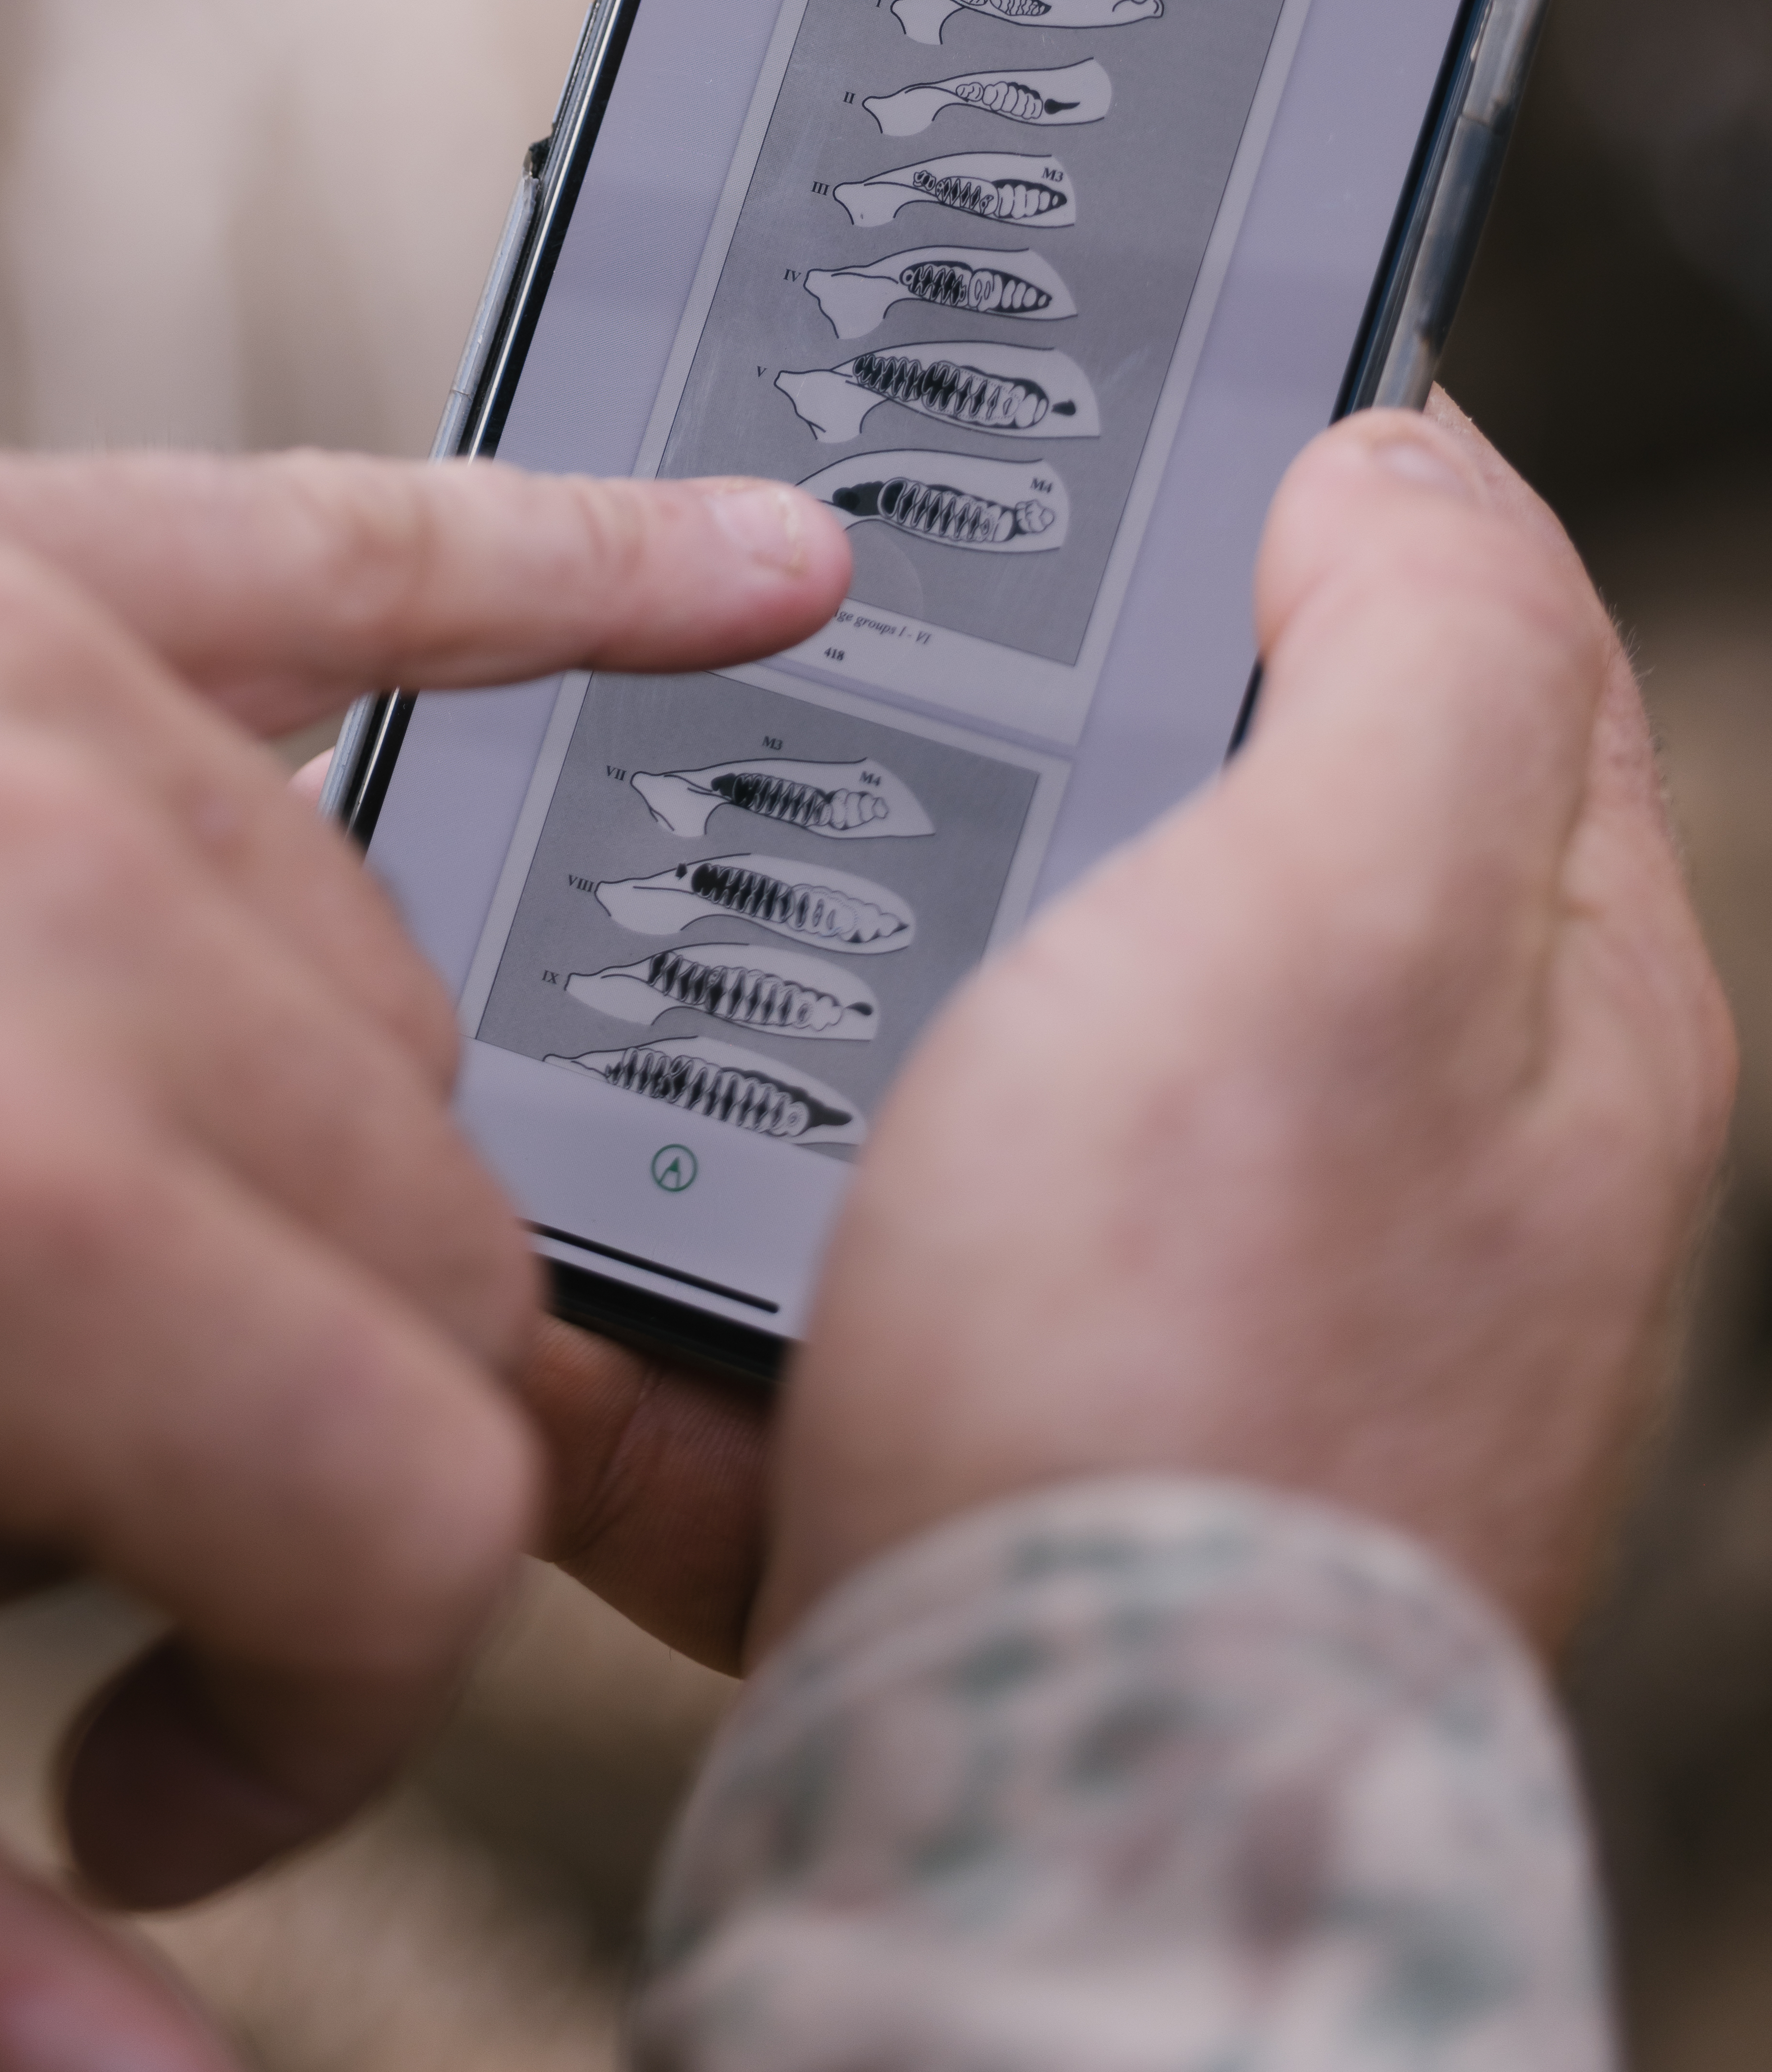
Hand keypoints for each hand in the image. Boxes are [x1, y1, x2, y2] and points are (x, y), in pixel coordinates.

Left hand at [0, 430, 845, 2071]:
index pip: (411, 1525)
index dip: (298, 1718)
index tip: (109, 1782)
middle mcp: (82, 925)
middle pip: (435, 1264)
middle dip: (280, 1468)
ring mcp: (44, 697)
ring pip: (387, 1019)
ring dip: (266, 1195)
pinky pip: (370, 544)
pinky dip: (593, 568)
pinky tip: (771, 573)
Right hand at [762, 401, 1734, 1659]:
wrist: (1023, 1794)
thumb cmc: (1197, 1367)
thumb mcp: (1352, 915)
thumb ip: (1421, 654)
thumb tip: (1399, 464)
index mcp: (1532, 1005)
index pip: (1474, 629)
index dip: (1321, 469)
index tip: (1147, 377)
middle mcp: (1397, 1153)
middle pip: (1211, 821)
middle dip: (1045, 722)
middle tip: (880, 621)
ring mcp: (1184, 1291)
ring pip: (992, 1025)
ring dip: (842, 974)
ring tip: (693, 890)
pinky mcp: (993, 1413)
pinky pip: (837, 1254)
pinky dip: (734, 1227)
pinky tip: (638, 1191)